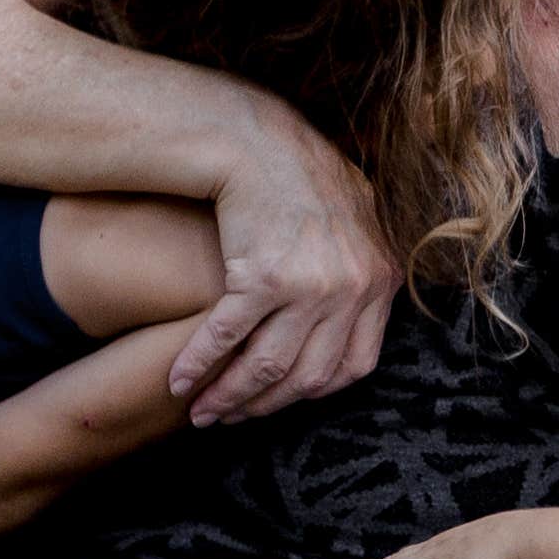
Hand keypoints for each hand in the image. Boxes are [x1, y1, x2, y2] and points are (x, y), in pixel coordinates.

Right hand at [170, 103, 401, 425]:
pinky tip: (178, 381)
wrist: (259, 140)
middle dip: (265, 406)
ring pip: (267, 367)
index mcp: (380, 279)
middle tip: (232, 418)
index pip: (354, 365)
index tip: (284, 398)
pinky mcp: (262, 278)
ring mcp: (309, 286)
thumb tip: (366, 305)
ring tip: (202, 413)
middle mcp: (351, 289)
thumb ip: (365, 265)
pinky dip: (199, 365)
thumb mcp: (358, 218)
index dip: (313, 390)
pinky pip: (227, 338)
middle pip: (308, 376)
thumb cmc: (303, 175)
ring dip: (230, 397)